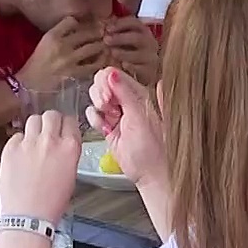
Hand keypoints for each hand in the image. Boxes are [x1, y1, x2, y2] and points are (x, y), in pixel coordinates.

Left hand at [0, 111, 81, 222]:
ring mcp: (28, 143)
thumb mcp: (70, 175)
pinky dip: (19, 142)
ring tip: (32, 141)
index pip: (70, 121)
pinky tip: (20, 155)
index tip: (62, 128)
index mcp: (70, 148)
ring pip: (33, 120)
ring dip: (34, 128)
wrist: (28, 217)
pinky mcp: (10, 148)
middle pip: (51, 115)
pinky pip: (16, 136)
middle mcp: (50, 141)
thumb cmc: (51, 203)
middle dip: (50, 121)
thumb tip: (61, 145)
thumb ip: (66, 154)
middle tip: (46, 131)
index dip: (65, 124)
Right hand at [17, 16, 106, 88]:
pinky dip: (101, 60)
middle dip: (97, 32)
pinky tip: (102, 59)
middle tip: (103, 34)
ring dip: (101, 45)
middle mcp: (61, 45)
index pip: (71, 21)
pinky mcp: (75, 73)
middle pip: (87, 32)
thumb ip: (60, 34)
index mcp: (51, 35)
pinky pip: (94, 64)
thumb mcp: (44, 44)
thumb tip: (79, 27)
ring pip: (93, 47)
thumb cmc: (36, 64)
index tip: (89, 24)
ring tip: (104, 46)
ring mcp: (69, 60)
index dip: (82, 22)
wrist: (29, 85)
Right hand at [87, 67, 163, 185]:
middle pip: (102, 83)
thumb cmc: (153, 149)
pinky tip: (104, 128)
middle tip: (108, 108)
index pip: (114, 75)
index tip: (108, 96)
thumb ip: (125, 94)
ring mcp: (117, 114)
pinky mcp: (108, 128)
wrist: (150, 174)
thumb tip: (112, 73)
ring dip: (98, 107)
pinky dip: (95, 119)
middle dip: (100, 94)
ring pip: (96, 98)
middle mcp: (127, 101)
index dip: (106, 82)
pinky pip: (94, 115)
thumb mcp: (139, 118)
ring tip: (109, 120)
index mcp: (139, 94)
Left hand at [103, 17, 160, 85]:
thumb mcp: (121, 42)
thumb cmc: (127, 54)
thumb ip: (113, 32)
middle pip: (137, 38)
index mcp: (143, 32)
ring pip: (139, 54)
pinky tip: (121, 65)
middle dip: (120, 38)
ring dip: (123, 52)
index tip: (107, 28)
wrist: (137, 76)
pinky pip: (139, 69)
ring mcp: (151, 58)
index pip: (135, 23)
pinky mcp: (149, 73)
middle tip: (106, 40)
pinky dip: (129, 66)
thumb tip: (102, 25)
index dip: (121, 24)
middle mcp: (150, 43)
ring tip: (111, 53)